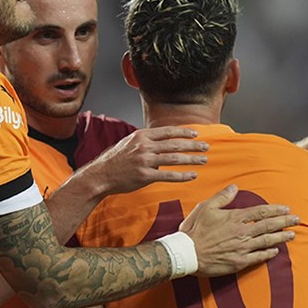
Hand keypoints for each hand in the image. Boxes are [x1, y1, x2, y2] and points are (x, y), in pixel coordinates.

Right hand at [83, 126, 207, 195]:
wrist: (101, 175)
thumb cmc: (115, 160)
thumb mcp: (129, 142)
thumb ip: (146, 141)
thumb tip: (162, 140)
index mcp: (142, 136)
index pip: (168, 131)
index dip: (184, 132)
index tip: (196, 133)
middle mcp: (144, 146)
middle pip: (175, 144)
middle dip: (193, 145)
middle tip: (206, 147)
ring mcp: (145, 161)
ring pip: (174, 159)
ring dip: (192, 159)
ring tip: (203, 160)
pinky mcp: (144, 176)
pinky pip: (168, 176)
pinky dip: (182, 176)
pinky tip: (192, 176)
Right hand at [179, 185, 296, 276]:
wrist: (187, 253)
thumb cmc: (195, 230)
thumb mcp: (206, 208)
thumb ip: (222, 197)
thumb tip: (234, 187)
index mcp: (235, 218)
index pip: (260, 212)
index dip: (275, 210)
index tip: (286, 209)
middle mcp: (241, 232)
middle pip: (268, 225)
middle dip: (284, 222)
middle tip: (297, 219)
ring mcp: (242, 248)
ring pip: (267, 241)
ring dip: (281, 237)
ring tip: (292, 234)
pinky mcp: (239, 261)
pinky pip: (258, 257)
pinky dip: (269, 253)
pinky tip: (276, 251)